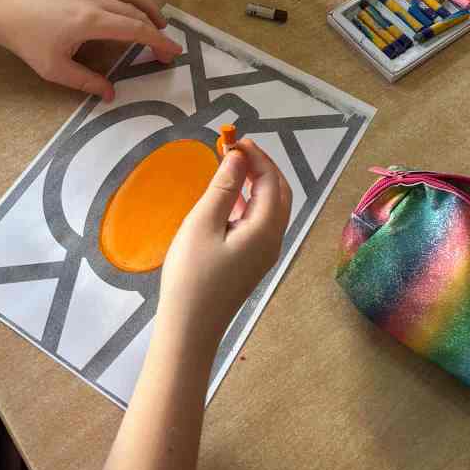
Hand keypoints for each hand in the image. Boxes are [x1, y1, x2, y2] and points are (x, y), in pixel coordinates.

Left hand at [0, 0, 181, 98]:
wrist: (1, 8)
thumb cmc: (26, 40)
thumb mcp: (54, 69)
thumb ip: (85, 82)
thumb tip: (110, 95)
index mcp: (94, 21)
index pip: (137, 30)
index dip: (159, 42)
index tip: (173, 53)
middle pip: (136, 12)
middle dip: (155, 30)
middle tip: (163, 48)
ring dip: (147, 4)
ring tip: (157, 20)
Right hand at [159, 139, 291, 345]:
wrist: (190, 329)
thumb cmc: (192, 275)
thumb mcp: (203, 224)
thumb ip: (223, 189)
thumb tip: (238, 159)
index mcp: (266, 229)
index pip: (271, 181)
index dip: (255, 156)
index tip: (233, 140)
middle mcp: (273, 240)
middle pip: (280, 193)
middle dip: (263, 167)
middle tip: (237, 150)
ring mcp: (264, 254)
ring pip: (272, 208)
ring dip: (257, 183)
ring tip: (232, 167)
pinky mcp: (252, 263)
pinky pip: (261, 223)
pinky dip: (251, 202)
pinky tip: (230, 199)